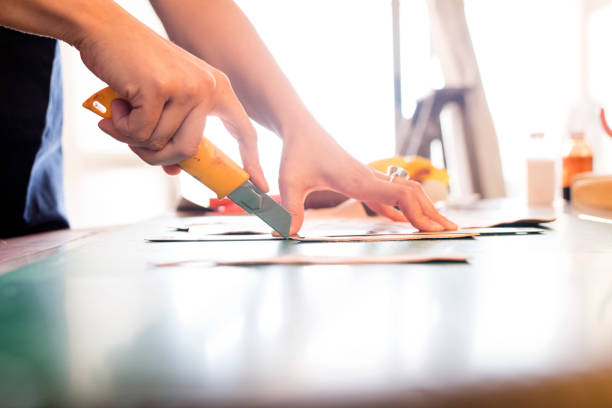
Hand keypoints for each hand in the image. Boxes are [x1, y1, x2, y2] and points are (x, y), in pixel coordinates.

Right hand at [76, 11, 267, 189]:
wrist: (104, 28)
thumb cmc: (135, 66)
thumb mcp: (167, 99)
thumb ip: (175, 131)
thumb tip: (175, 170)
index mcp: (218, 89)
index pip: (245, 131)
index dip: (252, 161)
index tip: (262, 185)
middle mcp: (208, 88)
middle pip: (189, 150)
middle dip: (157, 157)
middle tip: (135, 144)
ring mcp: (187, 88)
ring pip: (160, 144)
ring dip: (132, 137)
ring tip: (120, 114)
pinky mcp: (160, 89)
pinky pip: (139, 133)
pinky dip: (120, 128)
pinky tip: (115, 106)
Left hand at [278, 122, 457, 234]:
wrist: (301, 127)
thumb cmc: (296, 152)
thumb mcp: (290, 181)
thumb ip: (290, 208)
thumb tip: (288, 235)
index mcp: (359, 180)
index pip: (400, 196)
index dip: (419, 213)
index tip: (434, 229)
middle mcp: (370, 177)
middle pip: (412, 194)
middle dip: (431, 213)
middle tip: (451, 231)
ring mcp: (369, 177)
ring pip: (406, 192)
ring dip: (423, 208)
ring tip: (439, 226)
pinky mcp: (362, 178)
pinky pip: (389, 195)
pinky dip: (402, 208)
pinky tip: (404, 221)